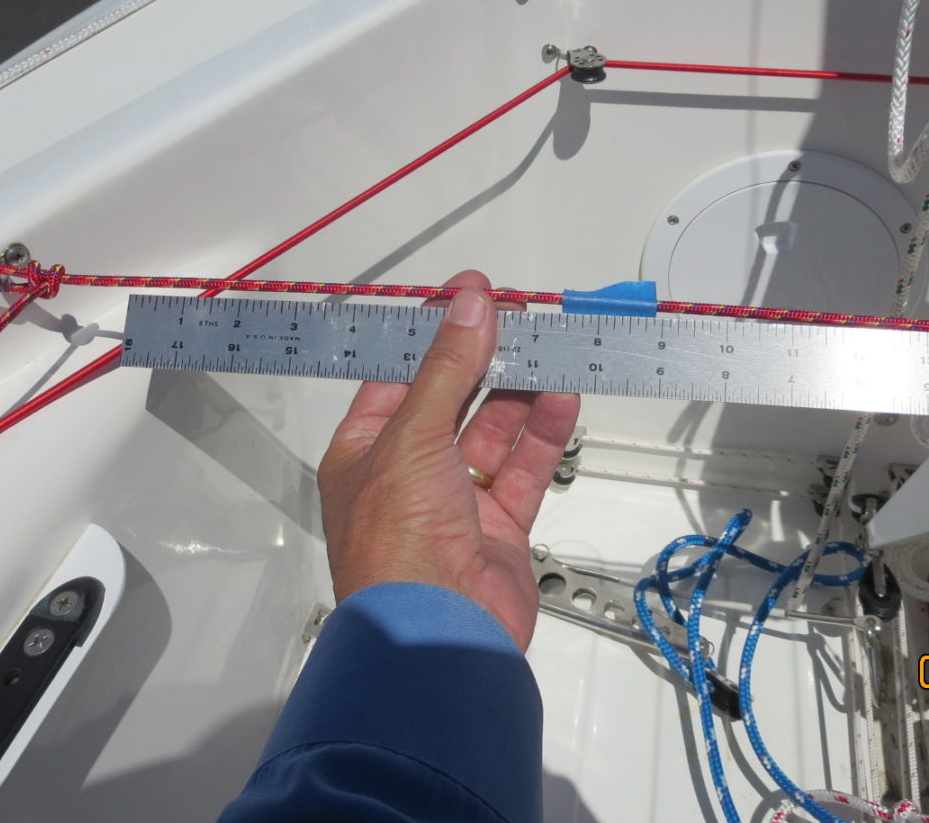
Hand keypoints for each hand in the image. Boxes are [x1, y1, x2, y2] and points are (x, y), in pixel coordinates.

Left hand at [317, 270, 580, 650]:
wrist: (436, 633)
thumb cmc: (398, 537)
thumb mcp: (414, 436)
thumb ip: (449, 369)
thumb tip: (469, 303)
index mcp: (366, 452)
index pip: (399, 379)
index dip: (434, 336)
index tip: (471, 295)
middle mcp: (408, 474)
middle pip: (452, 401)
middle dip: (485, 359)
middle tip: (521, 314)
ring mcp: (455, 502)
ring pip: (493, 433)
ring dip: (520, 392)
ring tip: (550, 347)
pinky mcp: (500, 528)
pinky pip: (524, 470)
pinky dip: (544, 435)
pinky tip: (563, 398)